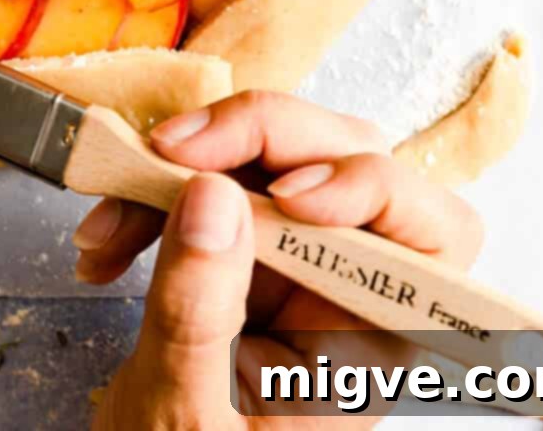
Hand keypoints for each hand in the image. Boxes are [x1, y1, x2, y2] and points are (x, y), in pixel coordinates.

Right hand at [75, 91, 481, 430]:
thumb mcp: (183, 414)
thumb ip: (197, 312)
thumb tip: (211, 194)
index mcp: (370, 345)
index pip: (434, 238)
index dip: (373, 190)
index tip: (287, 193)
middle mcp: (345, 289)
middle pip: (349, 160)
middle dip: (260, 139)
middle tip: (174, 153)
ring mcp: (293, 259)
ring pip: (275, 154)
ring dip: (187, 163)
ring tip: (113, 213)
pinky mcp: (240, 242)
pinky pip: (211, 175)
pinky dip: (151, 188)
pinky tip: (107, 237)